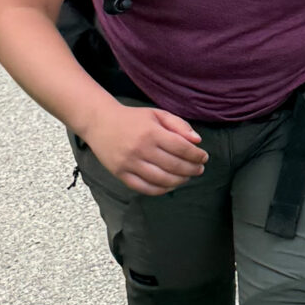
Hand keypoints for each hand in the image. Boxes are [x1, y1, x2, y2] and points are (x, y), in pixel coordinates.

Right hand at [84, 100, 207, 195]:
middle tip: (199, 169)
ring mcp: (129, 164)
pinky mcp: (120, 174)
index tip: (204, 157)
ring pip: (161, 180)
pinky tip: (170, 185)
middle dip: (191, 169)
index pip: (181, 148)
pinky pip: (145, 188)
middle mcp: (140, 149)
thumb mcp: (157, 114)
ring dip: (179, 181)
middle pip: (174, 166)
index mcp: (151, 132)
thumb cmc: (132, 118)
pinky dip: (161, 190)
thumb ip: (179, 125)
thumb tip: (197, 141)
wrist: (100, 123)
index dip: (196, 155)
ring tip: (187, 177)